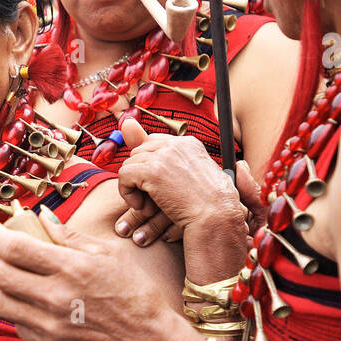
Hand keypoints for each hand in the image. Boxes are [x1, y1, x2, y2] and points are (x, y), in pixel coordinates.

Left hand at [0, 212, 182, 340]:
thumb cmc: (133, 293)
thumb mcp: (108, 254)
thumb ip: (70, 235)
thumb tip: (41, 216)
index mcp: (71, 268)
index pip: (14, 248)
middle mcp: (55, 298)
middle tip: (10, 258)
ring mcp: (49, 326)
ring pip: (0, 303)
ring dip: (6, 289)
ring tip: (23, 284)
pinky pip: (17, 325)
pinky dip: (22, 313)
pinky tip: (40, 307)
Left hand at [114, 118, 245, 245]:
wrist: (216, 218)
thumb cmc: (208, 205)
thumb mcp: (188, 176)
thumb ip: (160, 152)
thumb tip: (125, 121)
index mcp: (189, 143)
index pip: (155, 143)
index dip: (150, 165)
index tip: (157, 186)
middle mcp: (176, 144)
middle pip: (139, 153)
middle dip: (141, 177)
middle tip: (154, 199)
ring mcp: (164, 155)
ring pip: (130, 165)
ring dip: (135, 188)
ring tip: (150, 206)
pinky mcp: (151, 170)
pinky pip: (124, 176)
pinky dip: (128, 194)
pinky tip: (143, 207)